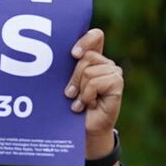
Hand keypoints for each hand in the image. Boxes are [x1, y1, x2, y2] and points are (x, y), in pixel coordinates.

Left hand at [65, 27, 123, 155]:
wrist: (84, 129)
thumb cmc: (71, 106)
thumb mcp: (65, 84)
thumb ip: (66, 68)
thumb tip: (48, 54)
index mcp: (93, 58)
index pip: (95, 36)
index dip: (85, 40)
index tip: (72, 54)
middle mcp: (105, 62)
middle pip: (85, 57)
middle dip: (73, 77)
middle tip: (69, 94)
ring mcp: (113, 72)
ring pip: (88, 71)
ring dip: (79, 90)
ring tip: (80, 102)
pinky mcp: (117, 83)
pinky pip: (95, 82)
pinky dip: (87, 96)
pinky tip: (87, 105)